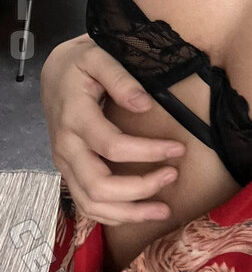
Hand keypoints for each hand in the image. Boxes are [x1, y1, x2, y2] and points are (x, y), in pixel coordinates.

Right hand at [40, 34, 185, 225]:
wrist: (54, 73)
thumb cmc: (80, 63)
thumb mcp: (98, 57)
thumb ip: (121, 78)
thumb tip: (144, 105)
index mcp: (75, 118)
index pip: (112, 146)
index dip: (147, 152)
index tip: (178, 149)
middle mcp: (66, 147)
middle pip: (98, 185)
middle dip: (139, 189)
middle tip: (172, 177)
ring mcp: (65, 163)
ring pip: (90, 203)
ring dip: (128, 212)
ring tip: (163, 211)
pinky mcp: (69, 170)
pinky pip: (86, 203)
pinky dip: (112, 214)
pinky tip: (138, 214)